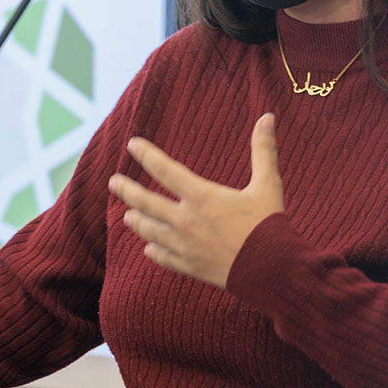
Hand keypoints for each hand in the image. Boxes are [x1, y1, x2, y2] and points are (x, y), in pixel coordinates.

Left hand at [108, 113, 284, 288]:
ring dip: (138, 222)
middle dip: (128, 190)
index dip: (147, 155)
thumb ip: (264, 150)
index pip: (165, 170)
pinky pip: (165, 258)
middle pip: (147, 203)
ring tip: (127, 216)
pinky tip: (148, 248)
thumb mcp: (268, 185)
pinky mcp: (191, 267)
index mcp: (201, 197)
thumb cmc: (270, 225)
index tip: (132, 144)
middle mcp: (187, 221)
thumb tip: (268, 116)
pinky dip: (155, 251)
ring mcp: (186, 246)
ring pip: (151, 231)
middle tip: (113, 182)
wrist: (273, 272)